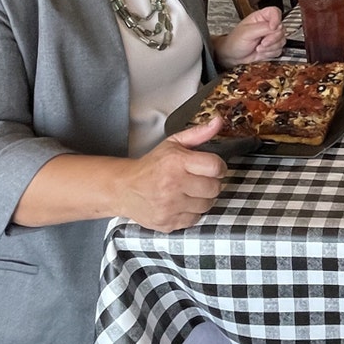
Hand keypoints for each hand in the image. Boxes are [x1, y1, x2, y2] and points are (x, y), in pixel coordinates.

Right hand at [116, 118, 227, 232]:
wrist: (125, 188)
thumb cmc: (152, 166)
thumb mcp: (173, 144)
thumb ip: (198, 133)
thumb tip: (218, 121)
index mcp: (176, 162)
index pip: (215, 167)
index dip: (218, 167)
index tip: (213, 168)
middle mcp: (173, 184)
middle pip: (214, 188)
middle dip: (211, 183)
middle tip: (199, 180)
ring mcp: (170, 206)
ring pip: (207, 205)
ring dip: (202, 198)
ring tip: (189, 191)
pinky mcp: (168, 222)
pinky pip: (195, 219)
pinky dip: (192, 212)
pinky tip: (181, 203)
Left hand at [214, 6, 285, 66]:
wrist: (233, 55)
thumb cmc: (235, 41)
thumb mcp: (247, 32)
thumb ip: (263, 28)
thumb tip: (277, 26)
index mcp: (261, 17)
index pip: (275, 12)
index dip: (276, 19)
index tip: (272, 28)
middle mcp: (267, 26)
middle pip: (281, 29)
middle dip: (272, 39)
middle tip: (262, 42)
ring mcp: (270, 37)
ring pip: (281, 41)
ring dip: (270, 48)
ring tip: (259, 48)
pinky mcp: (272, 47)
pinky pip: (279, 50)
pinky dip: (270, 53)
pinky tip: (261, 52)